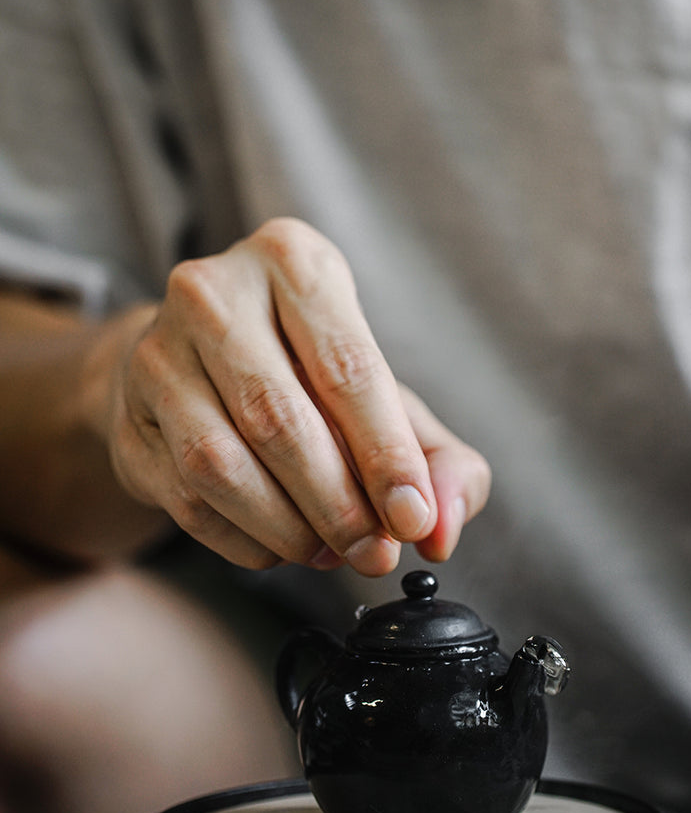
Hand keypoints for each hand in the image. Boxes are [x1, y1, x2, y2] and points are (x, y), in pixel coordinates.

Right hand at [91, 219, 489, 574]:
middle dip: (338, 504)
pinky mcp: (127, 416)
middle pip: (279, 419)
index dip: (386, 455)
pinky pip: (185, 498)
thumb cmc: (309, 372)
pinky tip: (279, 547)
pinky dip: (242, 540)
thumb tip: (443, 526)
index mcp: (292, 259)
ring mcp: (157, 353)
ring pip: (220, 464)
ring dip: (286, 529)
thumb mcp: (385, 394)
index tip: (413, 519)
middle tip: (374, 553)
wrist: (198, 360)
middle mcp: (214, 293)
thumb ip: (439, 458)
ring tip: (329, 552)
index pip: (347, 368)